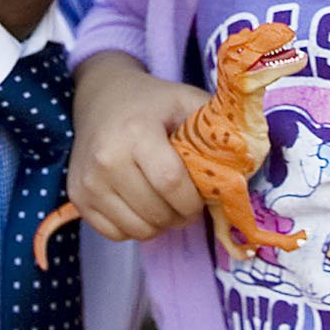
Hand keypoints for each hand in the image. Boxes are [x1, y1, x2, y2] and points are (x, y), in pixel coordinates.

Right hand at [67, 51, 206, 242]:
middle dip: (181, 215)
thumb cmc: (152, 102)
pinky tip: (142, 203)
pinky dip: (136, 226)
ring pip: (139, 230)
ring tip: (166, 201)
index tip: (203, 196)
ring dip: (161, 223)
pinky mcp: (77, 198)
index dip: (194, 200)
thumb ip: (219, 130)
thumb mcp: (187, 101)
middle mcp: (105, 160)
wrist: (100, 96)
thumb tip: (253, 163)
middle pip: (156, 212)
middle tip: (187, 200)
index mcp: (135, 132)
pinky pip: (116, 234)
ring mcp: (87, 182)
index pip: (172, 184)